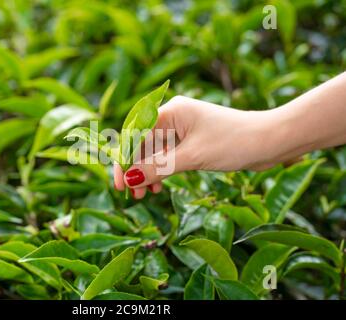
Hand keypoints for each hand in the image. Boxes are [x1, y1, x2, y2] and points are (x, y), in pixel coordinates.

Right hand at [113, 96, 276, 198]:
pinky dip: (162, 170)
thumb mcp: (192, 158)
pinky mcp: (193, 141)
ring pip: (155, 151)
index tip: (120, 183)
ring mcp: (184, 129)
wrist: (271, 141)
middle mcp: (175, 117)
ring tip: (145, 194)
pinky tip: (159, 185)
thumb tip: (130, 179)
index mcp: (172, 112)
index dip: (124, 159)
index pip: (136, 134)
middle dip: (136, 168)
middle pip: (143, 143)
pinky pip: (169, 155)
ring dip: (148, 171)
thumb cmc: (233, 142)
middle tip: (133, 193)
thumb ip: (159, 168)